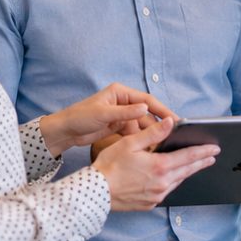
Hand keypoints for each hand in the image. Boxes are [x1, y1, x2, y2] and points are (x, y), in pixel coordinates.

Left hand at [39, 82, 174, 156]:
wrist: (65, 131)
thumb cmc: (80, 117)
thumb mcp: (102, 114)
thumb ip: (124, 112)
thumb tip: (145, 108)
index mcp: (120, 93)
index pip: (147, 100)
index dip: (162, 110)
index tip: (174, 120)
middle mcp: (124, 102)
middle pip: (147, 113)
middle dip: (159, 124)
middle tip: (175, 135)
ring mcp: (122, 115)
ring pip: (142, 124)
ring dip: (152, 133)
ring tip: (165, 144)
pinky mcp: (119, 126)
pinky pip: (135, 132)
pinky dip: (142, 139)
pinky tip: (151, 147)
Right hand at [93, 118, 218, 211]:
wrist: (96, 192)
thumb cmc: (110, 166)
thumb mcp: (130, 143)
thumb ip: (153, 133)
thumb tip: (170, 122)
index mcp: (160, 166)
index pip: (189, 157)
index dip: (203, 151)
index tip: (214, 148)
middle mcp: (163, 183)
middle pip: (187, 170)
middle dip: (201, 162)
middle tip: (212, 156)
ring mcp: (157, 195)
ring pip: (178, 181)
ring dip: (187, 172)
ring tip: (195, 165)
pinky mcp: (150, 203)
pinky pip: (167, 191)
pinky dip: (173, 182)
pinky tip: (172, 177)